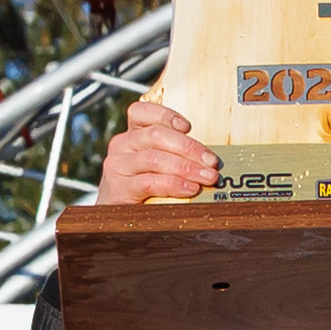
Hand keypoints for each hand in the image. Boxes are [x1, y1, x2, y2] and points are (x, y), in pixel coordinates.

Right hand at [92, 98, 220, 207]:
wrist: (118, 217)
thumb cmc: (145, 189)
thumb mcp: (159, 165)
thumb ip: (175, 153)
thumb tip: (208, 157)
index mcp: (132, 134)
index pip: (142, 112)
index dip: (165, 115)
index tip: (188, 127)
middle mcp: (122, 145)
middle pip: (156, 135)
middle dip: (189, 148)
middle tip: (212, 162)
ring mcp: (118, 166)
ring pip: (155, 158)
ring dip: (186, 168)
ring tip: (207, 178)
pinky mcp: (118, 188)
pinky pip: (150, 182)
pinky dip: (174, 185)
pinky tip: (190, 189)